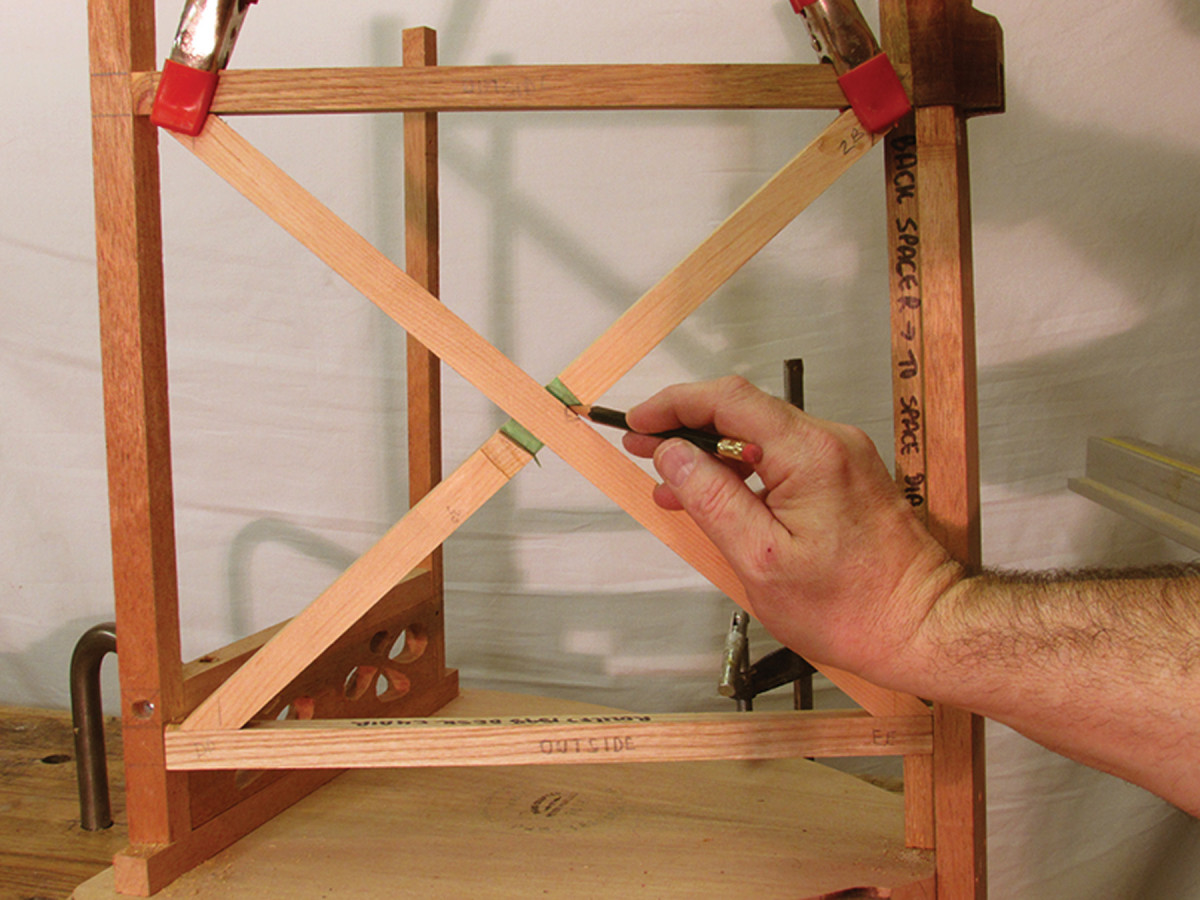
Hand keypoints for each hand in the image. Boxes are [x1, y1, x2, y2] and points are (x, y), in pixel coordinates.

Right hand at [624, 376, 961, 685]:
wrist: (923, 627)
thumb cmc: (854, 608)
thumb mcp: (761, 559)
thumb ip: (712, 499)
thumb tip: (673, 455)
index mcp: (810, 453)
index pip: (728, 400)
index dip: (675, 405)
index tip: (639, 422)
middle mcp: (830, 442)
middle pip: (743, 412)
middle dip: (686, 429)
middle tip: (642, 450)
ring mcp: (841, 457)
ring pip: (760, 437)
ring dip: (712, 456)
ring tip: (670, 486)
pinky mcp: (844, 477)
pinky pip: (782, 459)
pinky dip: (743, 473)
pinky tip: (716, 499)